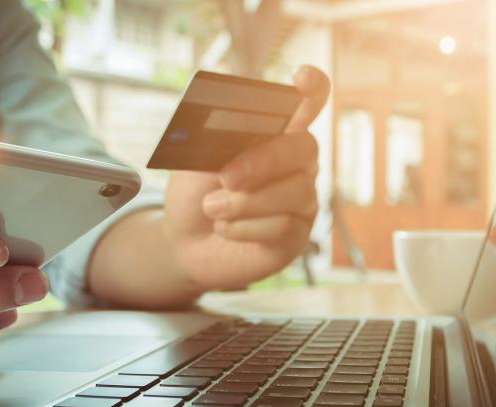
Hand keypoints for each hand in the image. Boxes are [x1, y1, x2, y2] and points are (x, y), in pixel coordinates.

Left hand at [165, 66, 329, 289]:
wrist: (183, 241)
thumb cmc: (195, 193)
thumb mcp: (197, 161)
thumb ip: (219, 141)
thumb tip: (237, 130)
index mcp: (275, 134)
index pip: (308, 102)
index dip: (312, 88)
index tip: (300, 76)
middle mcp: (297, 164)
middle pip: (305, 147)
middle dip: (265, 161)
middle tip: (226, 177)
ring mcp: (301, 201)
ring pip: (296, 191)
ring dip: (246, 202)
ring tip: (211, 207)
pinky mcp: (296, 236)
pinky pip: (285, 227)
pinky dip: (245, 228)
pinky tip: (224, 228)